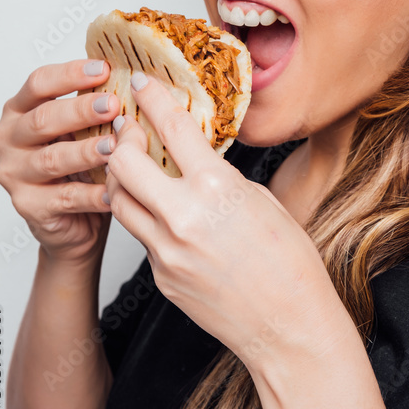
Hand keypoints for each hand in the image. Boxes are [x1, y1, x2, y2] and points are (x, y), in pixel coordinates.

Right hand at [0, 60, 120, 263]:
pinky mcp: (28, 206)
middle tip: (112, 105)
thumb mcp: (84, 129)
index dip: (70, 74)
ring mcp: (14, 174)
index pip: (38, 83)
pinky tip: (114, 188)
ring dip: (86, 151)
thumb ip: (96, 105)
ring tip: (115, 146)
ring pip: (52, 159)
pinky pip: (64, 197)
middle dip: (80, 110)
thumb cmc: (82, 166)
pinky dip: (93, 193)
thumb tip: (135, 76)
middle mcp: (9, 139)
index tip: (104, 68)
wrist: (76, 221)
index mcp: (19, 110)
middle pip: (42, 119)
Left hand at [105, 73, 343, 371]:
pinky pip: (141, 236)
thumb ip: (221, 178)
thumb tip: (197, 161)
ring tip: (137, 168)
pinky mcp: (160, 277)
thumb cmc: (290, 264)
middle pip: (123, 162)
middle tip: (130, 129)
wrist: (289, 326)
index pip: (171, 127)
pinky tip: (164, 214)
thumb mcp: (261, 200)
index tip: (143, 82)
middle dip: (123, 139)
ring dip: (123, 179)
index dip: (152, 98)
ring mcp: (166, 251)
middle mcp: (183, 217)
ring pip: (119, 200)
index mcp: (216, 188)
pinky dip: (147, 217)